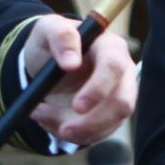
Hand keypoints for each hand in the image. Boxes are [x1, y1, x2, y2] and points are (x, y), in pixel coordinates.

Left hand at [21, 17, 136, 144]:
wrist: (48, 62)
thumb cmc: (52, 42)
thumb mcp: (48, 30)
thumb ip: (60, 36)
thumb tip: (71, 62)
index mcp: (111, 47)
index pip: (114, 68)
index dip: (98, 89)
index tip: (77, 106)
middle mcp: (122, 74)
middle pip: (123, 104)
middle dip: (93, 122)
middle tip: (64, 129)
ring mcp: (118, 97)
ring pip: (109, 125)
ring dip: (76, 130)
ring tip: (41, 114)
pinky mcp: (109, 117)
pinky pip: (95, 135)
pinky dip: (70, 134)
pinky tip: (48, 119)